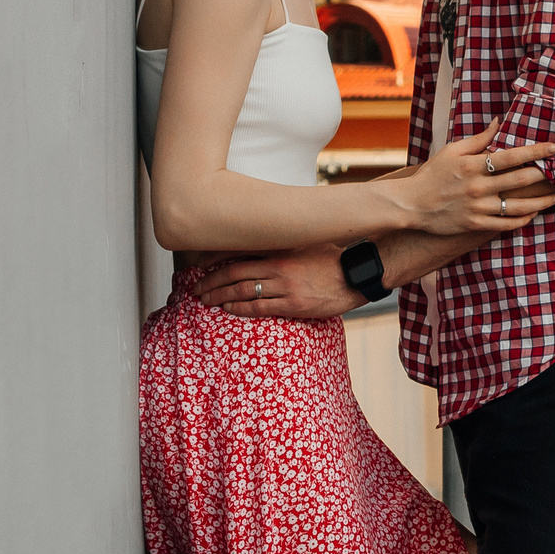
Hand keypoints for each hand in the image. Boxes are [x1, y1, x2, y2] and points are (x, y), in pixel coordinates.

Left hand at [196, 244, 361, 319]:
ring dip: (219, 296)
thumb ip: (283, 245)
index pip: (240, 251)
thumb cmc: (333, 260)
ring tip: (205, 300)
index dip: (216, 259)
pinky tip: (228, 309)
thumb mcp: (305, 244)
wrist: (358, 275)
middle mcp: (279, 264)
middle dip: (211, 281)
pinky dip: (239, 308)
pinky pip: (258, 307)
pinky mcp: (293, 303)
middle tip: (196, 288)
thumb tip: (262, 245)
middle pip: (234, 272)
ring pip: (242, 290)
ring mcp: (285, 285)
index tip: (199, 263)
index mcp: (281, 248)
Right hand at [393, 121, 554, 236]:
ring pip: (518, 206)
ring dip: (542, 201)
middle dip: (547, 176)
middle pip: (521, 180)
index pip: (513, 156)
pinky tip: (534, 214)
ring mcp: (477, 207)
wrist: (411, 204)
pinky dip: (523, 219)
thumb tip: (498, 123)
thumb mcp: (452, 151)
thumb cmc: (432, 174)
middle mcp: (478, 186)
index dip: (537, 151)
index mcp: (473, 165)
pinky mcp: (475, 224)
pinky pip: (506, 224)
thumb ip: (478, 139)